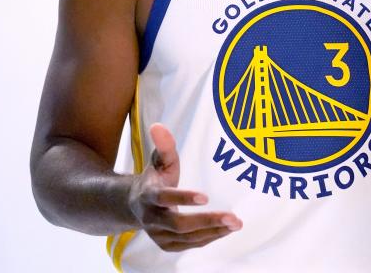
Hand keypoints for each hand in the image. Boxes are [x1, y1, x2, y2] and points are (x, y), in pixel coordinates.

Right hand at [128, 123, 241, 250]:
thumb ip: (163, 146)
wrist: (135, 205)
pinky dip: (208, 238)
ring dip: (213, 231)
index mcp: (148, 195)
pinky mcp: (166, 245)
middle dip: (207, 221)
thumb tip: (158, 126)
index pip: (165, 198)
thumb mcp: (159, 160)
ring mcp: (157, 235)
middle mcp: (151, 218)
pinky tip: (224, 230)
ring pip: (187, 238)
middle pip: (179, 225)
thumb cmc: (155, 179)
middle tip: (233, 217)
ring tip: (236, 223)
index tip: (206, 197)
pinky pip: (189, 245)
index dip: (184, 198)